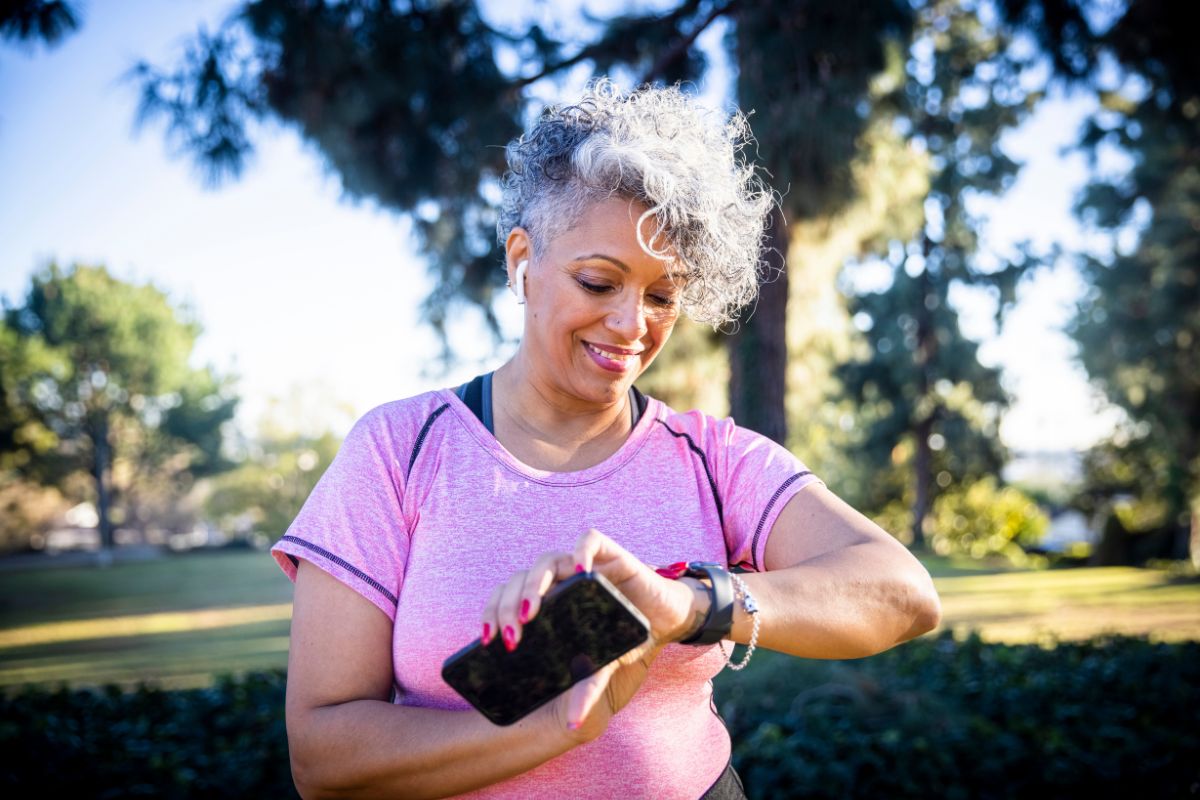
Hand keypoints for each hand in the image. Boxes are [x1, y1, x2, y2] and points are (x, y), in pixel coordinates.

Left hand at [479, 529, 701, 740]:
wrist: (666, 617)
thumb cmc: (626, 637)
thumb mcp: (604, 663)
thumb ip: (588, 686)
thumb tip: (574, 724)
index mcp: (548, 601)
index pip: (507, 599)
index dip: (492, 614)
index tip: (486, 641)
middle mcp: (560, 580)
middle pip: (519, 581)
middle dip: (508, 607)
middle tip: (512, 637)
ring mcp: (582, 564)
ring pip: (545, 561)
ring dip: (534, 585)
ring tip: (532, 611)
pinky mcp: (609, 553)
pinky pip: (589, 540)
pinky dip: (580, 551)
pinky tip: (578, 570)